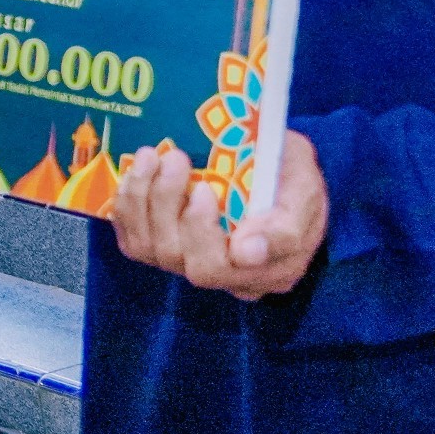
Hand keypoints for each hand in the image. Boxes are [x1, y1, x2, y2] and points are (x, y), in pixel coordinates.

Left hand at [110, 132, 327, 299]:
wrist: (272, 167)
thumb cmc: (291, 178)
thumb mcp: (306, 188)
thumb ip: (285, 224)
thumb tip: (246, 252)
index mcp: (274, 268)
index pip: (231, 269)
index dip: (206, 234)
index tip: (204, 190)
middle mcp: (233, 278)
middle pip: (187, 262)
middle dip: (171, 206)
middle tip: (175, 157)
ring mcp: (196, 266)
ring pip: (155, 251)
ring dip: (144, 199)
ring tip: (151, 156)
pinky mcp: (163, 251)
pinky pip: (135, 242)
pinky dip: (129, 206)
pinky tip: (138, 174)